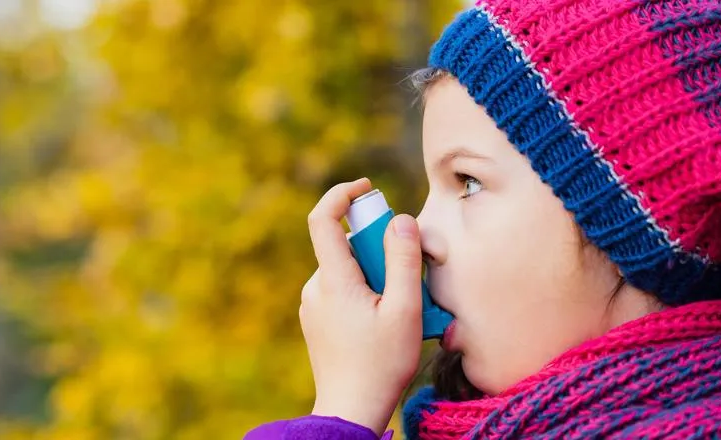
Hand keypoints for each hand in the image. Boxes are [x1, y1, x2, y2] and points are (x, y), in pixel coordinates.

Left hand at [301, 178, 423, 435]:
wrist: (351, 411)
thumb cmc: (381, 364)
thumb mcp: (404, 310)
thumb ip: (403, 260)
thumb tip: (401, 219)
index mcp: (333, 280)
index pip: (323, 218)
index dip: (343, 194)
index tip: (368, 188)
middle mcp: (315, 287)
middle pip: (346, 246)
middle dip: (379, 249)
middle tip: (407, 278)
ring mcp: (313, 305)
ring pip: (347, 269)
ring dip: (375, 274)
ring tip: (399, 309)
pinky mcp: (317, 320)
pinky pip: (342, 289)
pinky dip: (365, 291)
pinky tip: (383, 320)